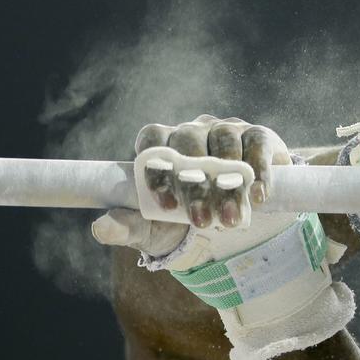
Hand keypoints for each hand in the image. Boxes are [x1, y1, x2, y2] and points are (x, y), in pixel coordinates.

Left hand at [91, 115, 291, 254]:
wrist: (232, 223)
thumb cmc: (184, 222)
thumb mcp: (154, 230)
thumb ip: (128, 227)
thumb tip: (100, 228)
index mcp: (162, 146)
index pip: (152, 141)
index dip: (158, 169)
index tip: (166, 205)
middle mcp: (193, 131)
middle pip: (190, 143)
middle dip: (196, 185)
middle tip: (202, 222)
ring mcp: (227, 130)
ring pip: (225, 144)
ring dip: (229, 184)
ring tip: (230, 219)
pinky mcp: (258, 136)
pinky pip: (257, 145)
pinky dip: (258, 171)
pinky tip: (258, 197)